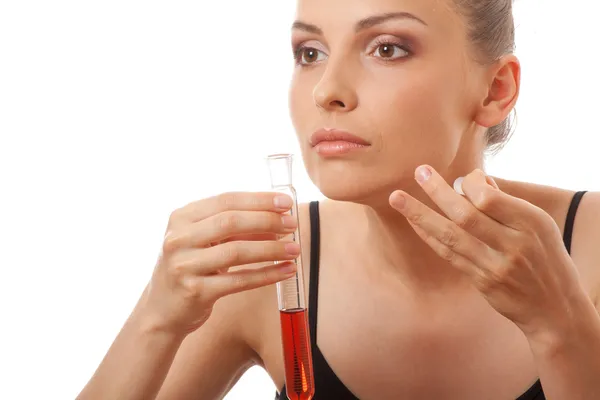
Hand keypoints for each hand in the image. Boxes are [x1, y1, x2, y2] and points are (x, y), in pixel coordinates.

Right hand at [141, 192, 299, 335]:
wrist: (162, 310)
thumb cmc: (190, 267)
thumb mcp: (204, 241)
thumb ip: (234, 228)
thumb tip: (278, 219)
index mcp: (181, 217)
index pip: (226, 200)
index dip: (259, 200)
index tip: (286, 202)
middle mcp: (178, 238)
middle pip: (231, 222)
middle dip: (267, 220)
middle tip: (293, 224)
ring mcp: (184, 266)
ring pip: (237, 252)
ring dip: (271, 249)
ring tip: (294, 249)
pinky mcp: (195, 292)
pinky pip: (239, 281)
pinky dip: (266, 275)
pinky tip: (286, 271)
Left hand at [389, 166, 585, 339]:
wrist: (554, 307)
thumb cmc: (545, 256)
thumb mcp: (539, 224)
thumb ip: (506, 202)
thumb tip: (473, 179)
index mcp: (530, 223)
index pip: (490, 198)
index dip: (470, 184)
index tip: (462, 179)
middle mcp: (513, 244)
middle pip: (466, 214)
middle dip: (437, 191)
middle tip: (418, 171)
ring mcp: (494, 266)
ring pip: (450, 236)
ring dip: (420, 215)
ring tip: (396, 198)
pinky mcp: (481, 281)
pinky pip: (448, 254)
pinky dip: (428, 235)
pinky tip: (412, 221)